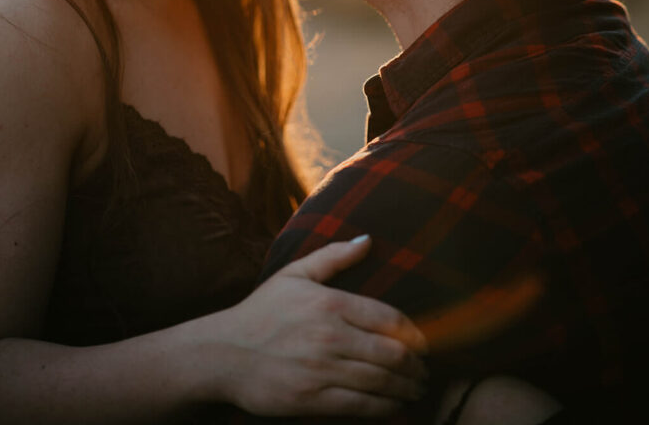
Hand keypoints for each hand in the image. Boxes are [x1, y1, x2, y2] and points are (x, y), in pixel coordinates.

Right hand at [215, 236, 427, 416]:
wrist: (223, 353)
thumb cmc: (262, 311)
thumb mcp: (295, 274)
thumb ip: (334, 256)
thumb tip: (368, 239)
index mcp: (330, 303)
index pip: (388, 319)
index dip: (415, 334)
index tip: (425, 344)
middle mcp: (330, 336)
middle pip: (391, 354)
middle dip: (416, 366)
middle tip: (425, 371)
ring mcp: (321, 370)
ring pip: (380, 382)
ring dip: (406, 389)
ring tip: (416, 389)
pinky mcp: (311, 399)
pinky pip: (359, 406)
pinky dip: (384, 408)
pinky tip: (394, 406)